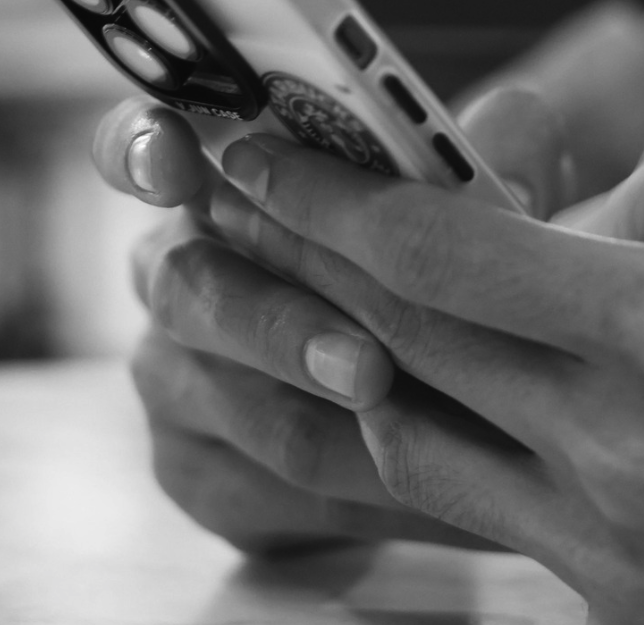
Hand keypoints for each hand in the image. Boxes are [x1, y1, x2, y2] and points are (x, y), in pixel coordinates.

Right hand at [92, 88, 568, 551]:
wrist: (445, 352)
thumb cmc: (444, 234)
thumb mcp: (477, 175)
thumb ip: (497, 142)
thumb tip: (506, 180)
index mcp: (210, 176)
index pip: (137, 147)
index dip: (142, 147)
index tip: (176, 157)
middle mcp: (168, 272)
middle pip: (194, 293)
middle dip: (286, 329)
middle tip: (369, 364)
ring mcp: (171, 379)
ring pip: (241, 410)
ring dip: (341, 431)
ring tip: (435, 439)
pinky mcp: (198, 473)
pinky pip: (270, 498)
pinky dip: (364, 499)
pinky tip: (443, 493)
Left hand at [215, 119, 643, 623]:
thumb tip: (578, 208)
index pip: (441, 252)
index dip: (327, 194)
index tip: (249, 149)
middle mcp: (625, 450)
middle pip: (399, 340)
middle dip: (283, 262)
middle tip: (199, 208)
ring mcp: (616, 548)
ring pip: (407, 440)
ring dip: (314, 361)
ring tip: (242, 298)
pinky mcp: (624, 606)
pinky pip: (473, 508)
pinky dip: (404, 440)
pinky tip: (375, 392)